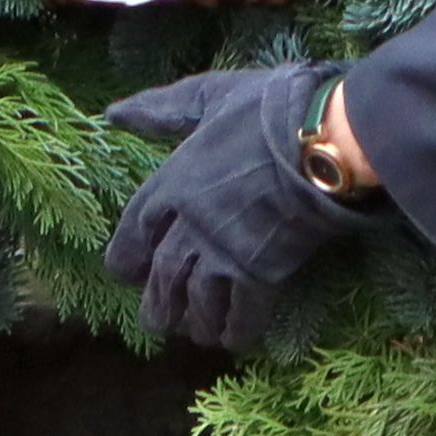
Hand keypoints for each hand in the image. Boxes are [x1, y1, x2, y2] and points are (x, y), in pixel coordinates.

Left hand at [103, 68, 347, 355]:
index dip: (126, 260)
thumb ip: (161, 109)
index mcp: (172, 184)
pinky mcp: (263, 275)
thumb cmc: (268, 109)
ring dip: (194, 323)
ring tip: (195, 332)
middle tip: (159, 319)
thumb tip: (113, 114)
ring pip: (195, 304)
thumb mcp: (209, 97)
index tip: (126, 272)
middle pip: (161, 279)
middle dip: (158, 306)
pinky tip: (233, 338)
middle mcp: (190, 227)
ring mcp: (225, 254)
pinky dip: (234, 331)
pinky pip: (241, 316)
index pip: (132, 235)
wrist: (323, 138)